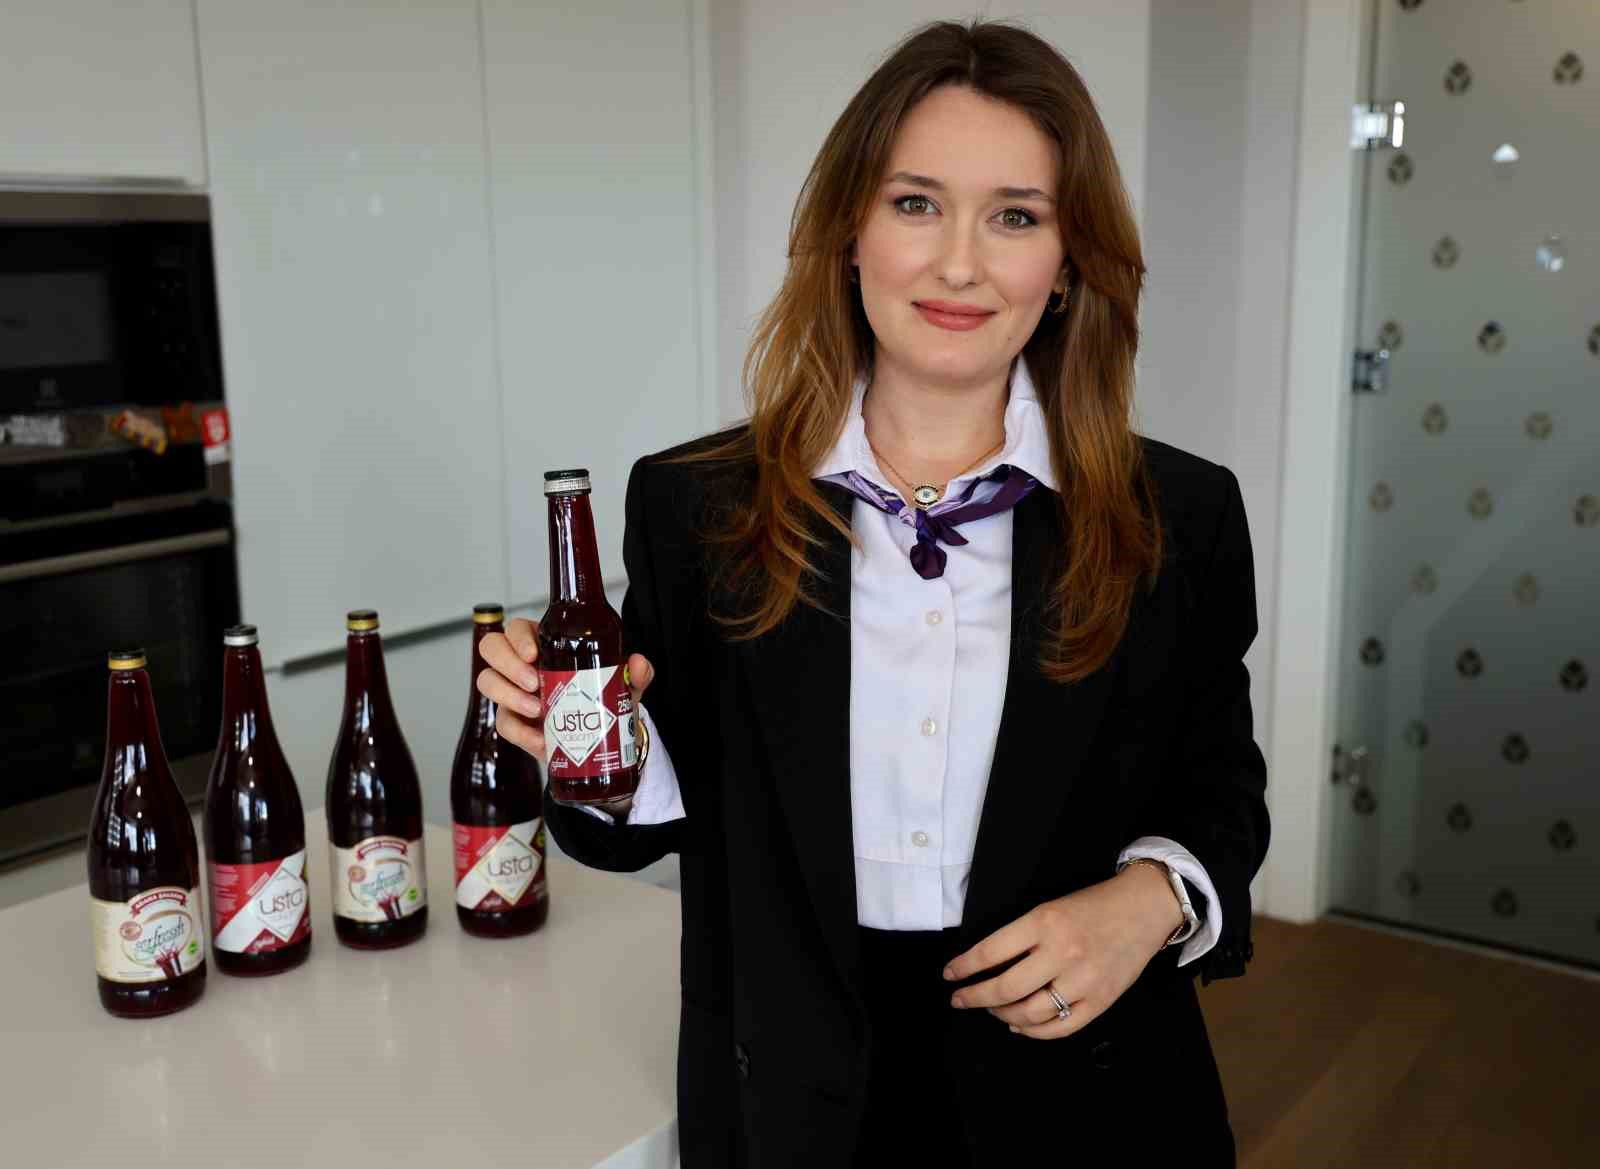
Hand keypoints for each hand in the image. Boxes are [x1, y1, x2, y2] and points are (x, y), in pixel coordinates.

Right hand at [476, 617, 655, 773]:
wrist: (600, 738)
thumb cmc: (602, 697)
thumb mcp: (623, 685)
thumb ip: (636, 673)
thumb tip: (637, 664)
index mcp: (542, 643)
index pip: (516, 629)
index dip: (517, 638)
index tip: (533, 653)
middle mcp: (520, 664)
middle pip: (491, 649)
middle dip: (507, 664)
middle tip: (533, 681)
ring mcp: (512, 692)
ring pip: (487, 682)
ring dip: (509, 695)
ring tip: (537, 710)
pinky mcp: (513, 722)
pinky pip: (504, 724)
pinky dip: (522, 734)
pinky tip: (541, 740)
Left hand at [940, 863, 1183, 1039]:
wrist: (1143, 908)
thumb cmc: (1093, 905)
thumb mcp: (1050, 908)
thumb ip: (1021, 935)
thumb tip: (987, 965)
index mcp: (1043, 922)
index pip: (990, 952)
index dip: (964, 967)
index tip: (950, 975)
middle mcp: (1061, 953)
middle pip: (1005, 988)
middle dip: (975, 997)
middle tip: (961, 999)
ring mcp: (1082, 980)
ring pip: (1029, 1012)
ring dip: (1002, 1014)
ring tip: (992, 1009)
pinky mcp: (1101, 1001)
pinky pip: (1060, 1027)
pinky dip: (1033, 1030)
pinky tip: (1018, 1025)